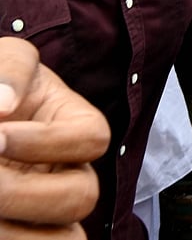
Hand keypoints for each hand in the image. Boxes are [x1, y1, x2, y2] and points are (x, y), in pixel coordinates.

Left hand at [0, 37, 108, 236]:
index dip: (44, 143)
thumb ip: (10, 71)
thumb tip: (3, 105)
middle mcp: (73, 174)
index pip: (92, 139)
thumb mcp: (5, 60)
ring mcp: (49, 212)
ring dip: (18, 231)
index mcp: (80, 128)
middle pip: (82, 197)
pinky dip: (13, 238)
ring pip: (67, 238)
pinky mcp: (27, 231)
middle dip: (23, 193)